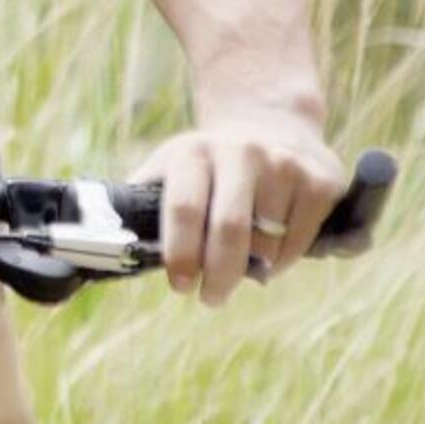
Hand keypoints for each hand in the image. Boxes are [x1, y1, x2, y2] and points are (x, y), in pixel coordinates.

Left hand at [139, 102, 347, 305]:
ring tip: (242, 268)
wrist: (273, 125)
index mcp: (193, 151)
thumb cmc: (208, 165)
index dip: (180, 253)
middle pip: (230, 230)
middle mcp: (240, 152)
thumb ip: (141, 201)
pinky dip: (284, 262)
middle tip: (210, 298)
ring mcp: (283, 165)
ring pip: (268, 244)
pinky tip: (272, 255)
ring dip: (253, 270)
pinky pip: (299, 243)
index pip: (183, 208)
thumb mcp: (169, 167)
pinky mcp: (319, 182)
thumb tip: (104, 243)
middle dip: (219, 276)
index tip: (179, 286)